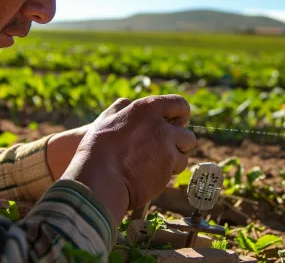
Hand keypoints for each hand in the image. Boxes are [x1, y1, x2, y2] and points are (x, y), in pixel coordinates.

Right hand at [61, 95, 195, 221]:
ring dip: (173, 160)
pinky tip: (148, 174)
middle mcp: (161, 127)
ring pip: (184, 154)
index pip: (179, 104)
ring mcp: (167, 149)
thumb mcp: (106, 120)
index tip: (175, 123)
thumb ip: (122, 109)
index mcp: (146, 109)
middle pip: (187, 134)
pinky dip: (166, 173)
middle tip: (163, 148)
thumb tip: (128, 103)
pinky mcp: (168, 169)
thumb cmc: (97, 151)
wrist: (99, 181)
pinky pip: (175, 170)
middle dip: (179, 142)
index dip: (181, 115)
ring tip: (151, 164)